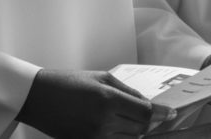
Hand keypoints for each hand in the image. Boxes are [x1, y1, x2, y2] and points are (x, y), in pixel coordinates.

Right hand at [16, 69, 166, 137]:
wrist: (38, 97)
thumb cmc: (69, 82)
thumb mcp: (101, 78)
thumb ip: (127, 91)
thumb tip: (147, 103)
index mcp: (108, 100)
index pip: (146, 112)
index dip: (162, 113)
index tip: (172, 113)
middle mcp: (104, 121)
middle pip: (141, 129)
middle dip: (148, 122)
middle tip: (150, 114)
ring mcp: (95, 137)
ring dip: (135, 131)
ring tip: (130, 119)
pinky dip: (121, 137)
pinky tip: (117, 127)